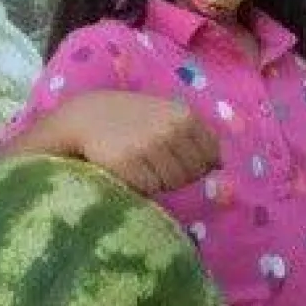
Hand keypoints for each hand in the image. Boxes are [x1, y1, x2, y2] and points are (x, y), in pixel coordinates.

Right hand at [56, 91, 219, 195]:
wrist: (84, 117)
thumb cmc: (130, 119)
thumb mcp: (166, 117)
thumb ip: (194, 136)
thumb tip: (220, 165)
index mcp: (186, 117)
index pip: (210, 157)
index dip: (196, 164)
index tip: (176, 158)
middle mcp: (171, 130)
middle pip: (192, 174)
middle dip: (177, 174)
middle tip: (153, 162)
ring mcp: (150, 146)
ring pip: (171, 183)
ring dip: (158, 181)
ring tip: (140, 164)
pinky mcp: (129, 162)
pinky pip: (149, 189)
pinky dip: (140, 185)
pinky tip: (127, 170)